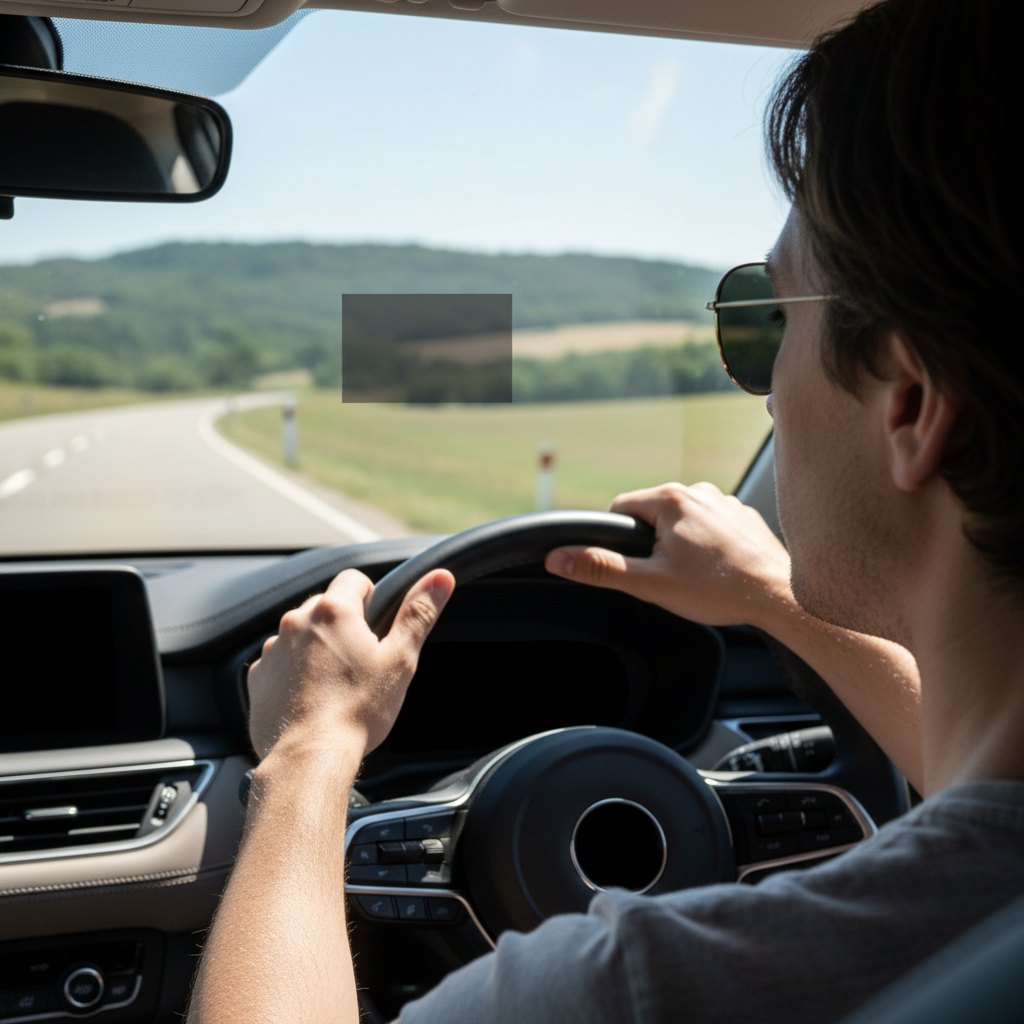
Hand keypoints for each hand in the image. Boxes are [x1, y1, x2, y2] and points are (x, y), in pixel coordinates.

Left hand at [247, 567, 454, 761]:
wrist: (310, 757)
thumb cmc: (357, 711)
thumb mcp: (400, 659)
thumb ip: (419, 613)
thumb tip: (440, 578)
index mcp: (334, 612)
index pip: (354, 580)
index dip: (371, 598)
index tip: (377, 626)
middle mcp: (297, 622)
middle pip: (326, 606)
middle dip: (344, 626)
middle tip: (362, 660)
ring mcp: (273, 649)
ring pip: (301, 634)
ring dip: (317, 648)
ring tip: (336, 683)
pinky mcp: (258, 677)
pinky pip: (280, 662)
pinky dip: (294, 673)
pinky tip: (313, 696)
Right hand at [545, 482, 791, 627]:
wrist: (779, 596)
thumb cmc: (718, 589)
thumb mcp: (650, 583)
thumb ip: (602, 568)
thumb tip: (560, 559)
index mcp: (671, 499)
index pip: (620, 509)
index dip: (619, 540)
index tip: (637, 564)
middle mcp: (699, 491)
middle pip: (651, 515)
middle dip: (652, 545)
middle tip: (669, 576)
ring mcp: (725, 502)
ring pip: (681, 522)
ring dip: (680, 545)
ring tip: (697, 576)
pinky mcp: (743, 516)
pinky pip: (710, 526)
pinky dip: (707, 546)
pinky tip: (718, 570)